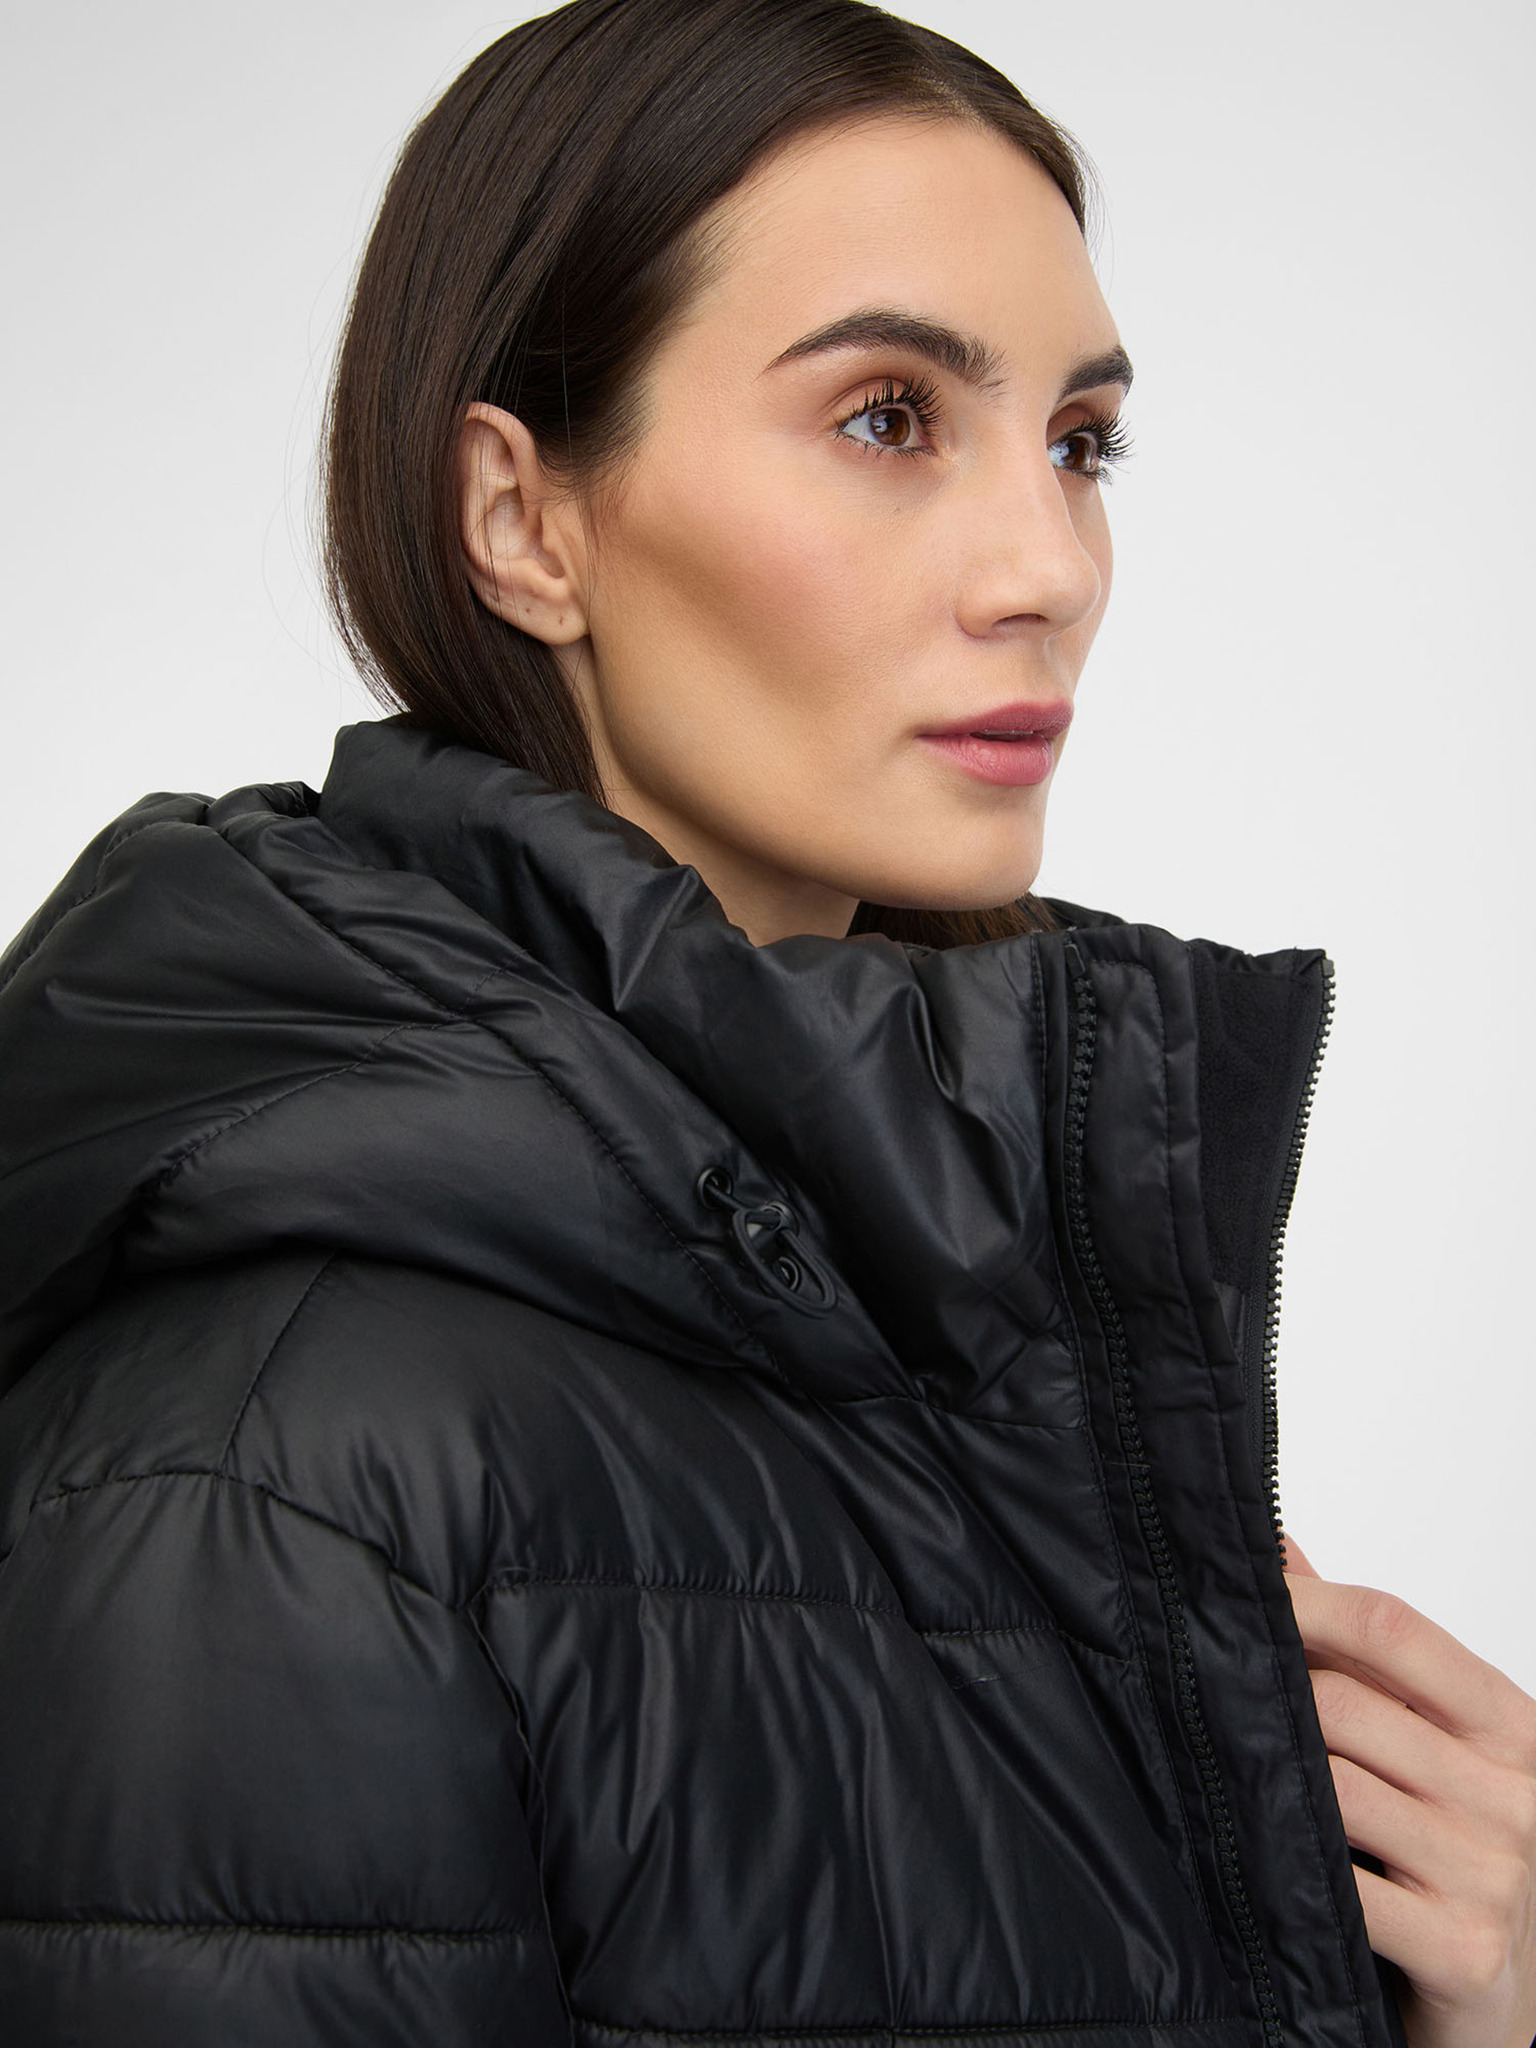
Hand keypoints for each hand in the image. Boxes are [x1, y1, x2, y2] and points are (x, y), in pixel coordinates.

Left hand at [1282, 1534, 1535, 2047]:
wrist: (1499, 1997)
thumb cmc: (1450, 1851)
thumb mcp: (1424, 1741)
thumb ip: (1356, 1651)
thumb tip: (1273, 1545)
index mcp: (1510, 1725)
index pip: (1395, 1628)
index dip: (1307, 1606)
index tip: (1241, 1599)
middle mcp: (1516, 1794)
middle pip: (1346, 1704)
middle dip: (1269, 1700)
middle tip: (1213, 1701)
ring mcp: (1494, 1875)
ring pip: (1332, 1787)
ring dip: (1267, 1781)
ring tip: (1233, 1777)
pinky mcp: (1463, 1951)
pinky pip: (1345, 1887)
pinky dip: (1288, 1868)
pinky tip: (1266, 1859)